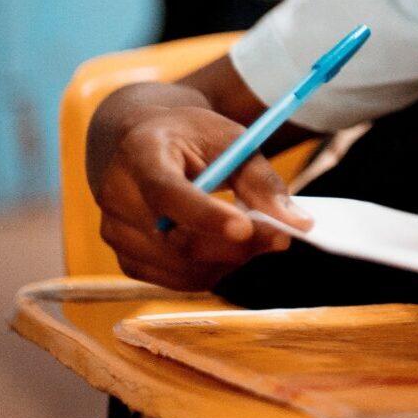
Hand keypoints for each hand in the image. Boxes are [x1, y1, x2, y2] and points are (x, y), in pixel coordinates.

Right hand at [92, 106, 309, 291]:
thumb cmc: (190, 137)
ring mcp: (117, 234)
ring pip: (182, 267)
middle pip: (176, 240)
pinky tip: (232, 247)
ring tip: (259, 236)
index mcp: (139, 154)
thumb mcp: (228, 139)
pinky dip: (213, 269)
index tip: (245, 226)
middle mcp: (117, 197)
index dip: (204, 215)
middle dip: (235, 245)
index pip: (165, 192)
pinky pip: (178, 280)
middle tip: (280, 237)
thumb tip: (299, 223)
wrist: (143, 146)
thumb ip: (261, 179)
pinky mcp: (128, 260)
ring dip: (230, 259)